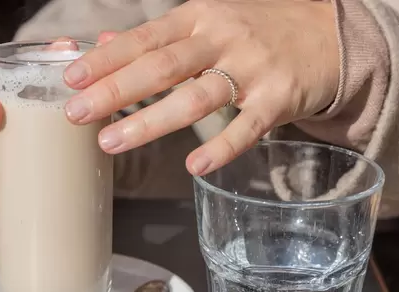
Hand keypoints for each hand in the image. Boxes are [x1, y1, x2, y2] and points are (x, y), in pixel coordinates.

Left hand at [63, 0, 339, 175]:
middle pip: (162, 66)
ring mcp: (251, 69)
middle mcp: (222, 39)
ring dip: (150, 121)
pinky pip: (247, 127)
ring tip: (111, 142)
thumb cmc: (254, 31)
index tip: (71, 79)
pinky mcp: (278, 99)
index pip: (144, 38)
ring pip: (195, 97)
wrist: (327, 34)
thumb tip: (104, 42)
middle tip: (76, 113)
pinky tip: (194, 166)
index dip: (106, 58)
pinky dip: (221, 147)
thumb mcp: (205, 22)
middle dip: (116, 90)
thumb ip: (156, 37)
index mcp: (198, 17)